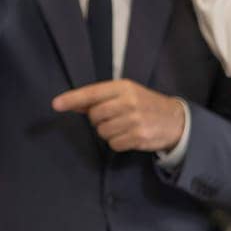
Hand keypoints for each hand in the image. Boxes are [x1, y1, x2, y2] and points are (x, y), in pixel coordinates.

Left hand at [52, 79, 186, 153]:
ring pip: (102, 132)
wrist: (174, 119)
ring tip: (124, 127)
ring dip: (108, 133)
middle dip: (98, 120)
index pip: (92, 93)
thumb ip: (100, 98)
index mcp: (124, 87)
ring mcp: (134, 119)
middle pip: (94, 116)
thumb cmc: (144, 105)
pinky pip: (113, 144)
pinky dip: (118, 143)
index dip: (72, 99)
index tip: (56, 104)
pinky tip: (129, 136)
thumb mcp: (126, 94)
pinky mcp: (138, 136)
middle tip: (113, 118)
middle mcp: (128, 101)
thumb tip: (71, 104)